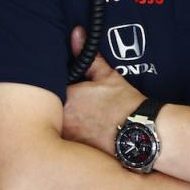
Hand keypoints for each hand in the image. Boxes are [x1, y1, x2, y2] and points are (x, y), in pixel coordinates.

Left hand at [60, 27, 143, 151]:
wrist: (144, 135)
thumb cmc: (126, 106)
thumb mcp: (107, 77)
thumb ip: (88, 57)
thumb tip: (77, 33)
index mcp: (66, 100)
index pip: (46, 92)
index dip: (51, 90)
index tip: (58, 89)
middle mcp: (63, 122)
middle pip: (48, 114)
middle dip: (52, 110)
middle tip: (72, 108)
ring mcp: (68, 141)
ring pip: (55, 131)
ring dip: (60, 127)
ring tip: (80, 123)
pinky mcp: (76, 156)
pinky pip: (64, 148)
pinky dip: (69, 144)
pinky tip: (84, 137)